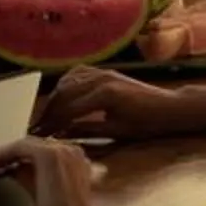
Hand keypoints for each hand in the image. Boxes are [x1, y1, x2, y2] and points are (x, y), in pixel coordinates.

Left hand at [0, 133, 103, 205]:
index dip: (15, 160)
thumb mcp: (44, 196)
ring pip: (21, 147)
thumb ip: (32, 180)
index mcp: (75, 160)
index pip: (38, 154)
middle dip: (4, 157)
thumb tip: (13, 171)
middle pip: (29, 147)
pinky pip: (16, 149)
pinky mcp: (48, 155)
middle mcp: (71, 150)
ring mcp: (61, 150)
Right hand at [38, 65, 175, 141]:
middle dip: (49, 111)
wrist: (168, 107)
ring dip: (55, 98)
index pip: (68, 109)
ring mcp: (102, 72)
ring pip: (67, 82)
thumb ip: (87, 130)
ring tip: (47, 115)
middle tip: (37, 127)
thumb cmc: (146, 123)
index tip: (39, 134)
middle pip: (64, 94)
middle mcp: (100, 79)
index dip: (52, 123)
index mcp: (104, 95)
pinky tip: (61, 96)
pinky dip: (65, 85)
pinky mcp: (104, 71)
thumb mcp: (116, 131)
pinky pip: (77, 74)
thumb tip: (61, 134)